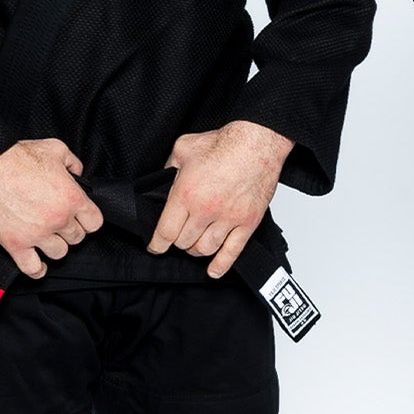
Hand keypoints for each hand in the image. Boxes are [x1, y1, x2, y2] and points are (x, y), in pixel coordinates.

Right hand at [0, 138, 103, 278]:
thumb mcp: (55, 148)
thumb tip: (78, 173)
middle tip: (57, 222)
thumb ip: (73, 163)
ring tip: (46, 237)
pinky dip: (37, 269)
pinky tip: (38, 264)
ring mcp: (37, 234)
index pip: (94, 223)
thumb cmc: (17, 156)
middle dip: (69, 231)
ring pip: (59, 253)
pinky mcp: (15, 244)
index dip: (87, 220)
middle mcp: (58, 219)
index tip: (80, 218)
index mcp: (71, 197)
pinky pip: (32, 268)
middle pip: (77, 238)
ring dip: (54, 246)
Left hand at [148, 121, 293, 277]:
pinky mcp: (247, 222)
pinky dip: (221, 265)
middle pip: (184, 243)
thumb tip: (161, 182)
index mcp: (186, 193)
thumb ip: (168, 168)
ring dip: (196, 250)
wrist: (258, 142)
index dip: (157, 244)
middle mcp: (206, 210)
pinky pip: (233, 252)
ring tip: (195, 243)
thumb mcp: (183, 148)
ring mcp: (228, 218)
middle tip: (178, 237)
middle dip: (178, 242)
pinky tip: (214, 270)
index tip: (155, 247)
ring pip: (205, 249)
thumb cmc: (224, 143)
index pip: (165, 232)